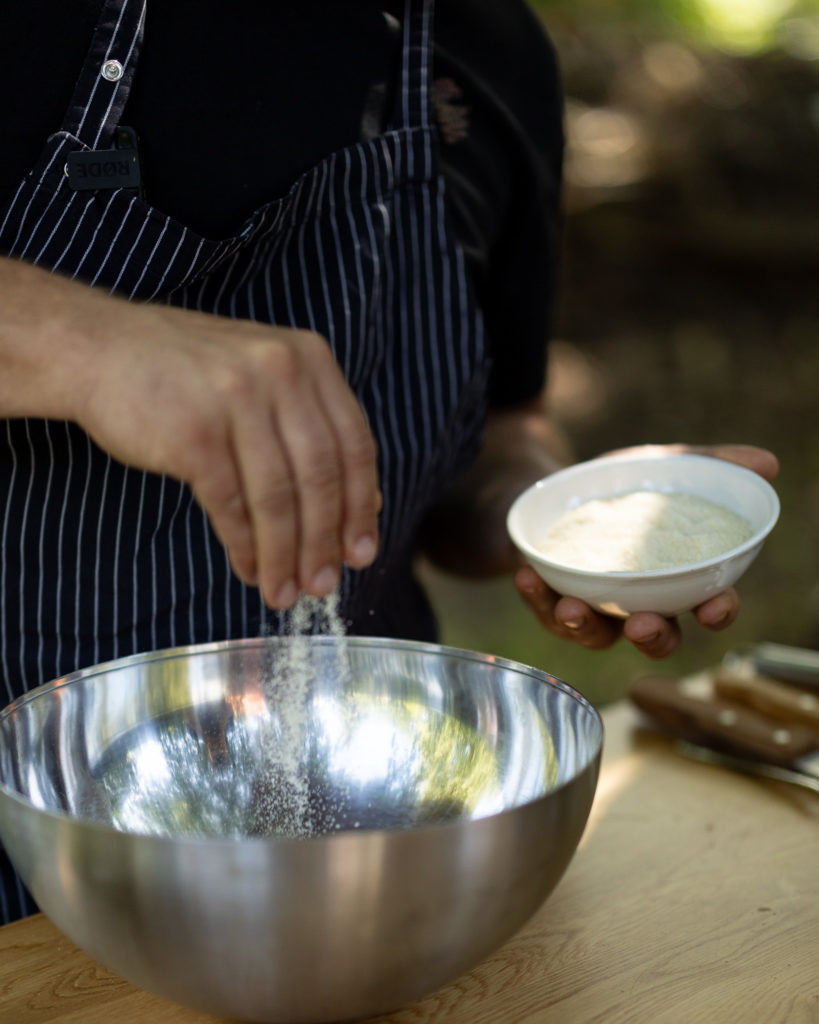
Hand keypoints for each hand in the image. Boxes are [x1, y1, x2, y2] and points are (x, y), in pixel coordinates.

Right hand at [0, 260, 380, 608]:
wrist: (100, 348)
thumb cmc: (189, 376)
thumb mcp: (264, 381)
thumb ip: (312, 431)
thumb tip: (365, 507)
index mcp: (309, 357)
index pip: (354, 444)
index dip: (361, 507)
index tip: (361, 553)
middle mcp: (280, 371)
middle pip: (320, 475)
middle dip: (325, 541)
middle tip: (323, 584)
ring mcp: (236, 398)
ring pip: (278, 496)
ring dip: (284, 555)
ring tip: (284, 592)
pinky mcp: (193, 432)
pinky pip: (231, 504)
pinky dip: (245, 546)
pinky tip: (249, 569)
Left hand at [514, 442, 779, 659]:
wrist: (551, 488)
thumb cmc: (620, 486)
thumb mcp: (662, 466)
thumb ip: (711, 464)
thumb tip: (766, 462)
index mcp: (675, 579)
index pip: (707, 606)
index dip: (717, 611)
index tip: (714, 606)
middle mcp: (637, 603)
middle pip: (656, 638)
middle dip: (653, 637)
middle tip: (642, 624)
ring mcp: (593, 607)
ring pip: (595, 635)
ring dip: (585, 626)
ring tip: (572, 608)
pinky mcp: (549, 601)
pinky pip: (543, 610)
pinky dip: (536, 597)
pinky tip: (527, 576)